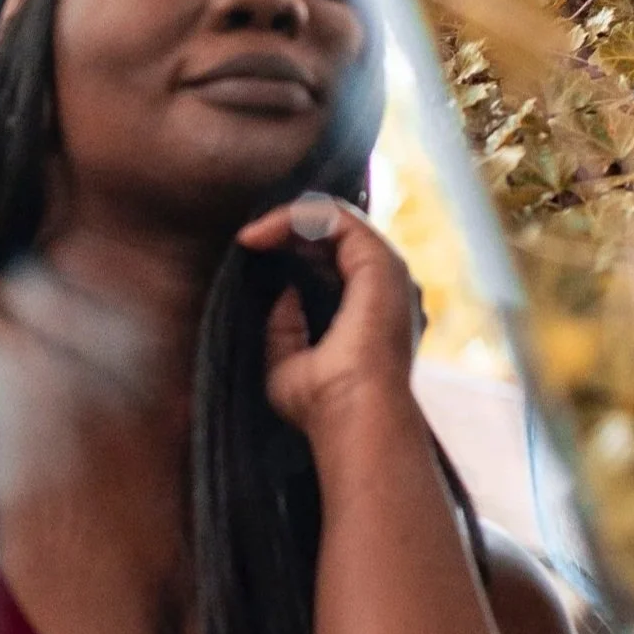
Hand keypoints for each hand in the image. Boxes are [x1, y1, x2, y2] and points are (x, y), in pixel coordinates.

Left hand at [236, 196, 421, 437]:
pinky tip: (263, 234)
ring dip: (288, 220)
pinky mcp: (379, 261)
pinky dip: (297, 218)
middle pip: (334, 235)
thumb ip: (285, 327)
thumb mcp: (287, 363)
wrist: (351, 415)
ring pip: (335, 219)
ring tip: (251, 236)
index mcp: (368, 309)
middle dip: (288, 230)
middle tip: (248, 240)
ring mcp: (385, 271)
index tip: (251, 254)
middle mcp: (382, 286)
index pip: (332, 258)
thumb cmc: (323, 404)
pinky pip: (337, 217)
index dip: (291, 248)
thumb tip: (284, 294)